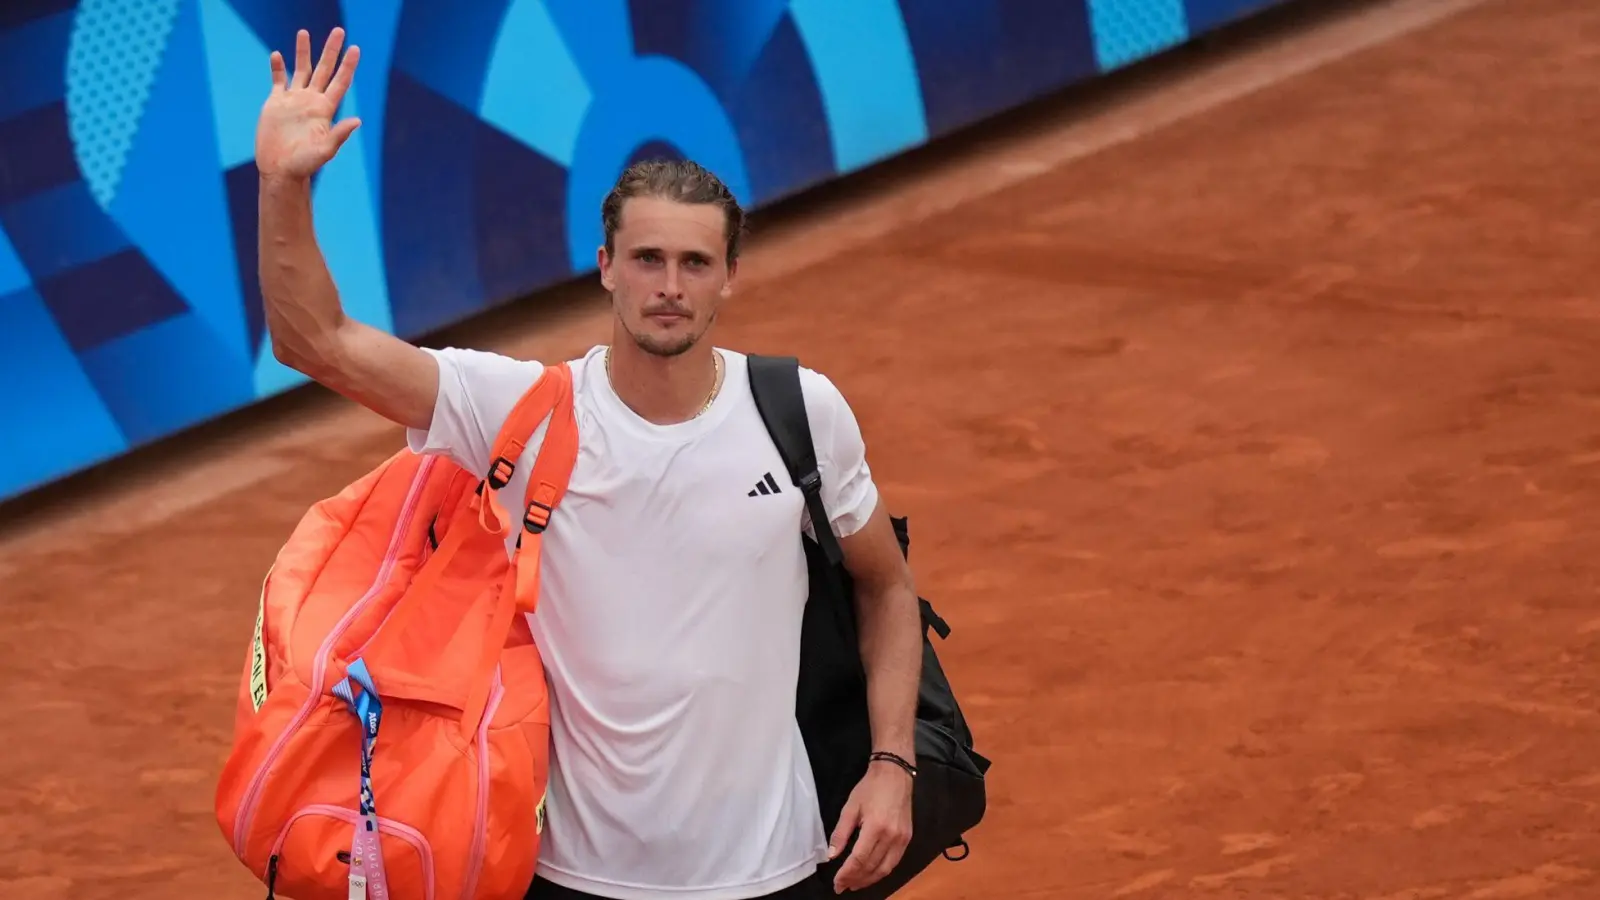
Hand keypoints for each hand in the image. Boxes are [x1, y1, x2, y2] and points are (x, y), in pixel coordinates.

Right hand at [256, 28, 360, 180]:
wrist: (280, 170)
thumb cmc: (304, 165)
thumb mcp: (325, 150)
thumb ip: (340, 135)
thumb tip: (358, 121)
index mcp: (324, 109)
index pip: (340, 82)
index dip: (348, 65)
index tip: (355, 48)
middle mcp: (311, 101)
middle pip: (324, 70)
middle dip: (331, 50)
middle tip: (339, 31)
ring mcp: (294, 100)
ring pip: (301, 70)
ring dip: (303, 52)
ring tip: (304, 32)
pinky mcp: (276, 104)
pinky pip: (278, 81)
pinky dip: (277, 68)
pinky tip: (277, 55)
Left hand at [828, 761, 913, 893]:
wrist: (895, 774)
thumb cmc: (870, 788)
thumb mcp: (850, 808)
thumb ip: (840, 834)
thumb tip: (831, 855)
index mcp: (875, 827)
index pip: (859, 859)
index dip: (846, 874)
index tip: (837, 883)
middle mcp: (891, 836)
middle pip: (872, 867)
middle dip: (855, 879)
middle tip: (842, 886)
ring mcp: (902, 839)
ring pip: (885, 869)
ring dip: (869, 880)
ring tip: (855, 884)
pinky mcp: (907, 838)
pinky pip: (894, 862)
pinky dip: (882, 871)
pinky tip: (871, 874)